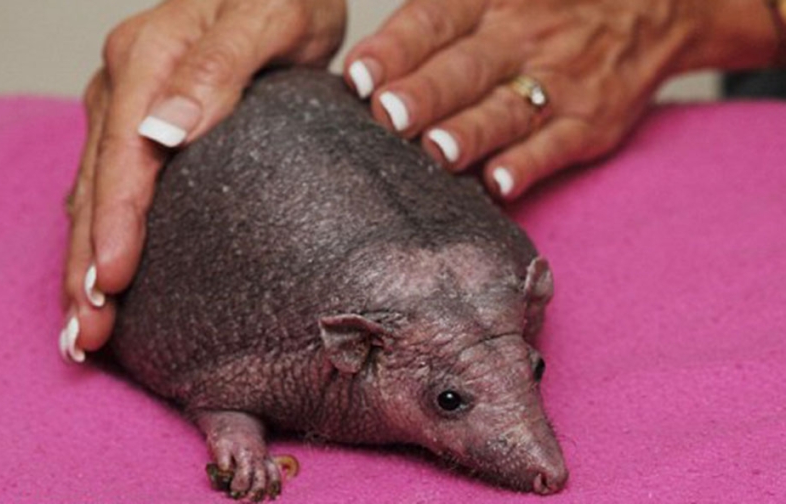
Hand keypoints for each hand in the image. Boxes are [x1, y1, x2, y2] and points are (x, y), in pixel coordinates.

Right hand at [61, 0, 345, 361]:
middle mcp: (124, 81)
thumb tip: (163, 131)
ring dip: (85, 260)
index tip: (113, 284)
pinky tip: (101, 274)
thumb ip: (218, 68)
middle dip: (88, 263)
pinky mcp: (136, 120)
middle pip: (97, 183)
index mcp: (150, 56)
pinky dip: (101, 232)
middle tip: (88, 334)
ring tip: (86, 326)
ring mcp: (124, 102)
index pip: (124, 153)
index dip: (116, 223)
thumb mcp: (270, 18)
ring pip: (93, 190)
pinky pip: (107, 182)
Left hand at [342, 0, 778, 199]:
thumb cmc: (543, 10)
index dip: (395, 48)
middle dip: (426, 93)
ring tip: (438, 150)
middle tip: (390, 114)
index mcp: (488, 2)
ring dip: (470, 133)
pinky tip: (500, 184)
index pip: (434, 21)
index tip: (358, 75)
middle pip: (465, 69)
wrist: (647, 12)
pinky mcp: (589, 124)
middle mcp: (521, 39)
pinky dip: (527, 166)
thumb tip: (362, 66)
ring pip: (506, 112)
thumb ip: (432, 19)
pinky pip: (555, 146)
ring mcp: (558, 84)